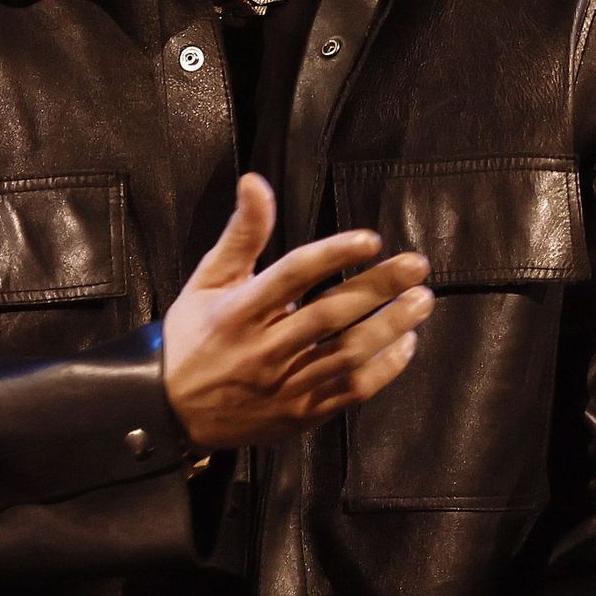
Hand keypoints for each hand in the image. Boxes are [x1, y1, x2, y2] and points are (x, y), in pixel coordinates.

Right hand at [163, 172, 434, 452]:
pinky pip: (350, 391)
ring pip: (348, 354)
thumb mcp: (207, 281)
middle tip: (416, 266)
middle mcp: (264, 350)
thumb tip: (256, 182)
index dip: (334, 255)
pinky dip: (384, 369)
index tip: (371, 240)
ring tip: (421, 301)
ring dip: (391, 326)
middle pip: (331, 314)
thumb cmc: (194, 338)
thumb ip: (241, 234)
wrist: (173, 413)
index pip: (294, 275)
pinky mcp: (301, 414)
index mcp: (239, 312)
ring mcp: (285, 386)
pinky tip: (405, 344)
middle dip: (379, 287)